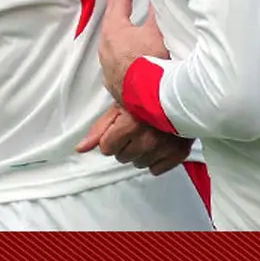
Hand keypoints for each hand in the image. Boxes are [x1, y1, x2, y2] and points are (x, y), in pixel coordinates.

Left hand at [76, 103, 191, 174]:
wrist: (179, 91)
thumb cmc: (146, 95)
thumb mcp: (119, 107)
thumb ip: (99, 129)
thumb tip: (80, 149)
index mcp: (131, 123)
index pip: (107, 148)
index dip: (111, 137)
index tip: (120, 126)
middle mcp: (149, 138)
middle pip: (122, 157)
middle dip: (125, 144)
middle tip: (136, 127)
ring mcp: (166, 147)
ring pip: (138, 164)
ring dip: (140, 151)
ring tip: (148, 133)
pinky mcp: (179, 153)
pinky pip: (156, 169)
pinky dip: (156, 159)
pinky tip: (159, 143)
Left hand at [98, 0, 168, 100]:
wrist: (149, 96)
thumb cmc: (153, 60)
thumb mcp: (157, 32)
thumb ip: (155, 14)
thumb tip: (156, 0)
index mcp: (115, 30)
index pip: (120, 5)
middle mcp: (106, 47)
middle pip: (109, 23)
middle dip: (113, 9)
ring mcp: (106, 65)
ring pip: (107, 43)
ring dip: (113, 32)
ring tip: (116, 25)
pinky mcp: (111, 82)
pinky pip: (110, 62)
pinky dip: (115, 54)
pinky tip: (118, 57)